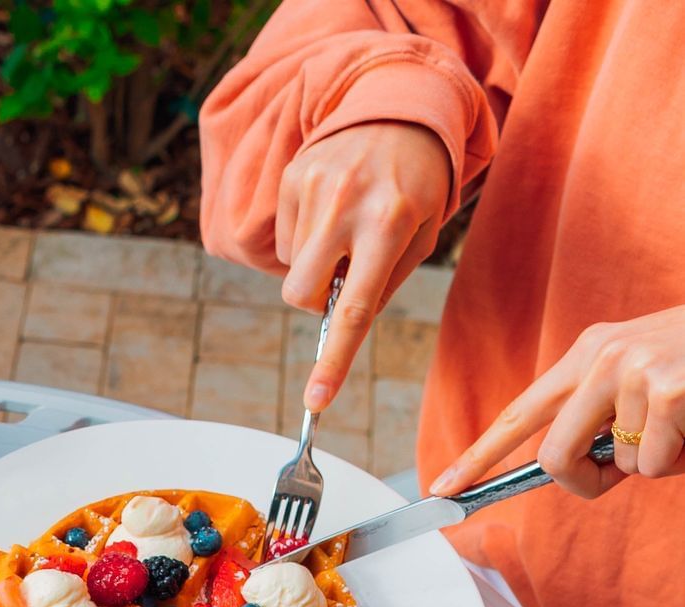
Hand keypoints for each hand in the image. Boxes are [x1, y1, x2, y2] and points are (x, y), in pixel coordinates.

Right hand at [278, 122, 452, 411]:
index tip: (316, 400)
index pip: (354, 309)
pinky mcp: (294, 175)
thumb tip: (340, 325)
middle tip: (343, 275)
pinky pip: (286, 238)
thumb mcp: (418, 234)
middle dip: (315, 299)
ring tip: (346, 225)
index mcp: (388, 224)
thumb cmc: (416, 183)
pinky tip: (331, 208)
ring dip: (316, 262)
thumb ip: (382, 284)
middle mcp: (347, 204)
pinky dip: (306, 236)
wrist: (398, 106)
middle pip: (301, 293)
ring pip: (293, 268)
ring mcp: (316, 187)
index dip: (333, 361)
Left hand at [431, 308, 684, 496]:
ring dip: (659, 462)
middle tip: (624, 473)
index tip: (441, 488)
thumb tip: (587, 469)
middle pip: (554, 458)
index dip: (476, 456)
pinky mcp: (668, 388)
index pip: (520, 413)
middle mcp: (603, 355)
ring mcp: (634, 368)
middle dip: (588, 482)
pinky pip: (653, 464)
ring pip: (620, 465)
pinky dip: (681, 458)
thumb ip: (606, 420)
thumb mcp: (647, 382)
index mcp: (590, 352)